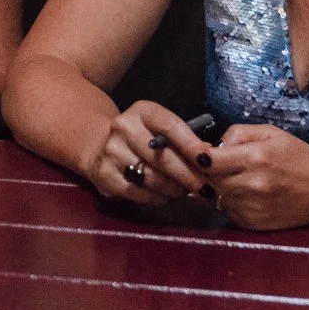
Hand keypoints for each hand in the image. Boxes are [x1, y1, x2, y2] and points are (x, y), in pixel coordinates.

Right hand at [84, 100, 211, 207]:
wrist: (98, 145)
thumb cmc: (142, 137)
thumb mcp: (160, 128)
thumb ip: (183, 140)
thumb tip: (210, 157)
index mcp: (142, 111)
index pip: (170, 125)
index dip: (191, 145)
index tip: (208, 161)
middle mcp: (123, 128)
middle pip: (162, 157)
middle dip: (188, 176)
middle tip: (206, 188)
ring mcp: (111, 153)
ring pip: (152, 179)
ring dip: (175, 189)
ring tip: (185, 191)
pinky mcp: (105, 176)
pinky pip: (140, 193)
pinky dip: (158, 198)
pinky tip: (166, 195)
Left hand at [199, 123, 308, 229]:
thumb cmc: (299, 157)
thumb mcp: (271, 133)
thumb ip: (237, 133)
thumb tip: (212, 145)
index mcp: (255, 158)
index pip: (207, 160)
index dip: (198, 155)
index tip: (199, 152)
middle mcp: (252, 185)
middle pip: (207, 179)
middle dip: (205, 172)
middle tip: (212, 165)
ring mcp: (252, 208)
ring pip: (213, 197)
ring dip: (215, 188)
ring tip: (230, 178)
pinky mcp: (253, 224)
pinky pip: (225, 212)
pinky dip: (226, 202)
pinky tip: (241, 193)